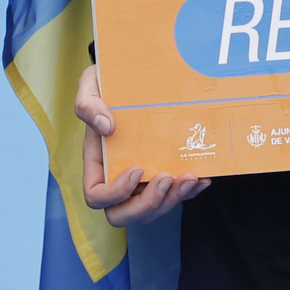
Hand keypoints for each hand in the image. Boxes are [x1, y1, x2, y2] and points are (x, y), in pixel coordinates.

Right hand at [76, 61, 205, 225]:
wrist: (134, 76)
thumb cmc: (108, 82)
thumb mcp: (91, 84)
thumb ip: (88, 104)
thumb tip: (105, 127)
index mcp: (97, 162)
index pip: (97, 197)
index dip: (115, 193)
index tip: (137, 168)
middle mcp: (117, 177)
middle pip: (123, 214)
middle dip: (148, 204)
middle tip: (167, 178)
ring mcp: (141, 180)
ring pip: (152, 210)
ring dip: (173, 200)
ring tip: (190, 177)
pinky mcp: (163, 174)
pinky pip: (175, 196)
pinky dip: (190, 192)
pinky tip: (202, 177)